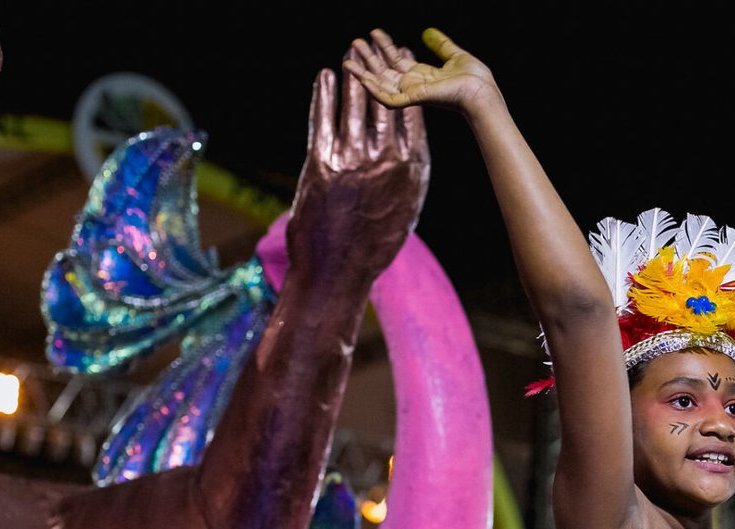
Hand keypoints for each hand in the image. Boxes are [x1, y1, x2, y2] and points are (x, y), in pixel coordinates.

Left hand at [281, 55, 428, 297]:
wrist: (338, 273)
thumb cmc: (372, 245)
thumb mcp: (406, 208)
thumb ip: (408, 173)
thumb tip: (407, 144)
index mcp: (413, 170)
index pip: (412, 115)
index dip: (406, 86)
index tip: (402, 66)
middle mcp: (387, 162)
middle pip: (385, 102)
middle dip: (379, 71)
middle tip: (373, 49)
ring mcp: (353, 161)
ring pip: (355, 104)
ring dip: (352, 75)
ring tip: (349, 56)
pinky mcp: (321, 163)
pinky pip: (323, 117)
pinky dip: (324, 93)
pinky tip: (324, 78)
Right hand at [343, 28, 502, 116]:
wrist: (482, 92)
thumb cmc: (475, 79)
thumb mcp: (455, 55)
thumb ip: (441, 44)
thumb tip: (428, 31)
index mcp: (423, 76)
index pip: (397, 61)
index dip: (385, 47)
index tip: (374, 32)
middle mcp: (414, 86)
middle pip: (384, 72)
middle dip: (369, 58)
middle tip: (355, 42)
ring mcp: (413, 94)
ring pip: (381, 86)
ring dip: (364, 74)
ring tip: (349, 60)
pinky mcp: (414, 100)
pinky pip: (388, 98)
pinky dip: (374, 90)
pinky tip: (363, 79)